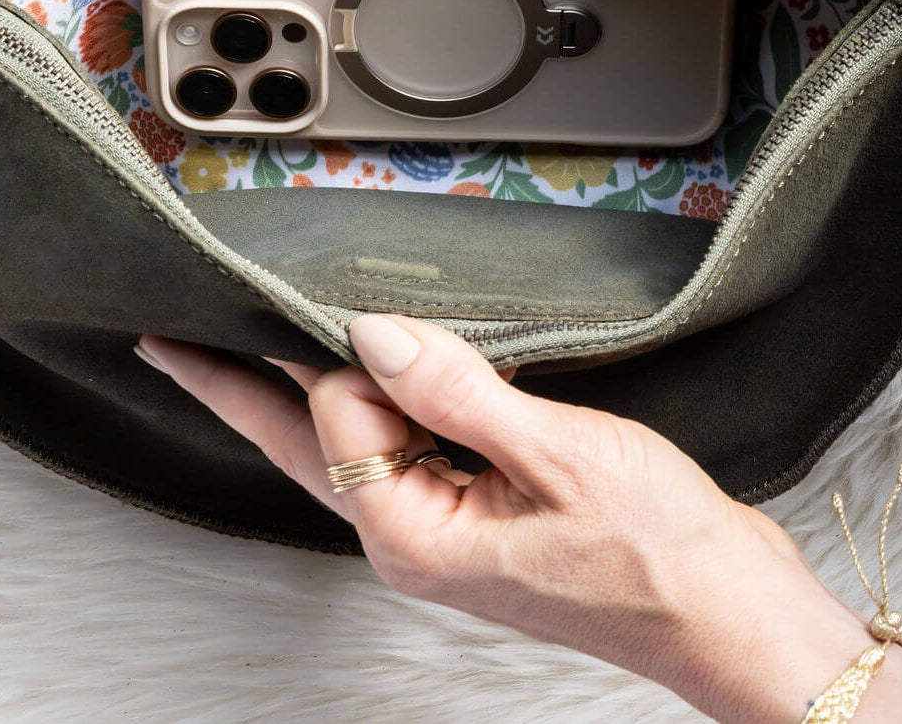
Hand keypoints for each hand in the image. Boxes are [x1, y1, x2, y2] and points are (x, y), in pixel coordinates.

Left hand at [136, 315, 878, 721]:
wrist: (730, 611)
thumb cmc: (658, 557)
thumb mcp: (556, 457)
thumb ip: (455, 392)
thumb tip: (369, 336)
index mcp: (414, 535)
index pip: (338, 415)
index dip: (343, 350)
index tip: (328, 291)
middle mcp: (414, 540)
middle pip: (305, 447)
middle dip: (237, 390)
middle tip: (171, 341)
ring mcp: (446, 533)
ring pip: (356, 445)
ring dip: (321, 391)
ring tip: (259, 345)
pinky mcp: (482, 518)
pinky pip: (411, 450)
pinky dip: (395, 405)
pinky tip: (391, 375)